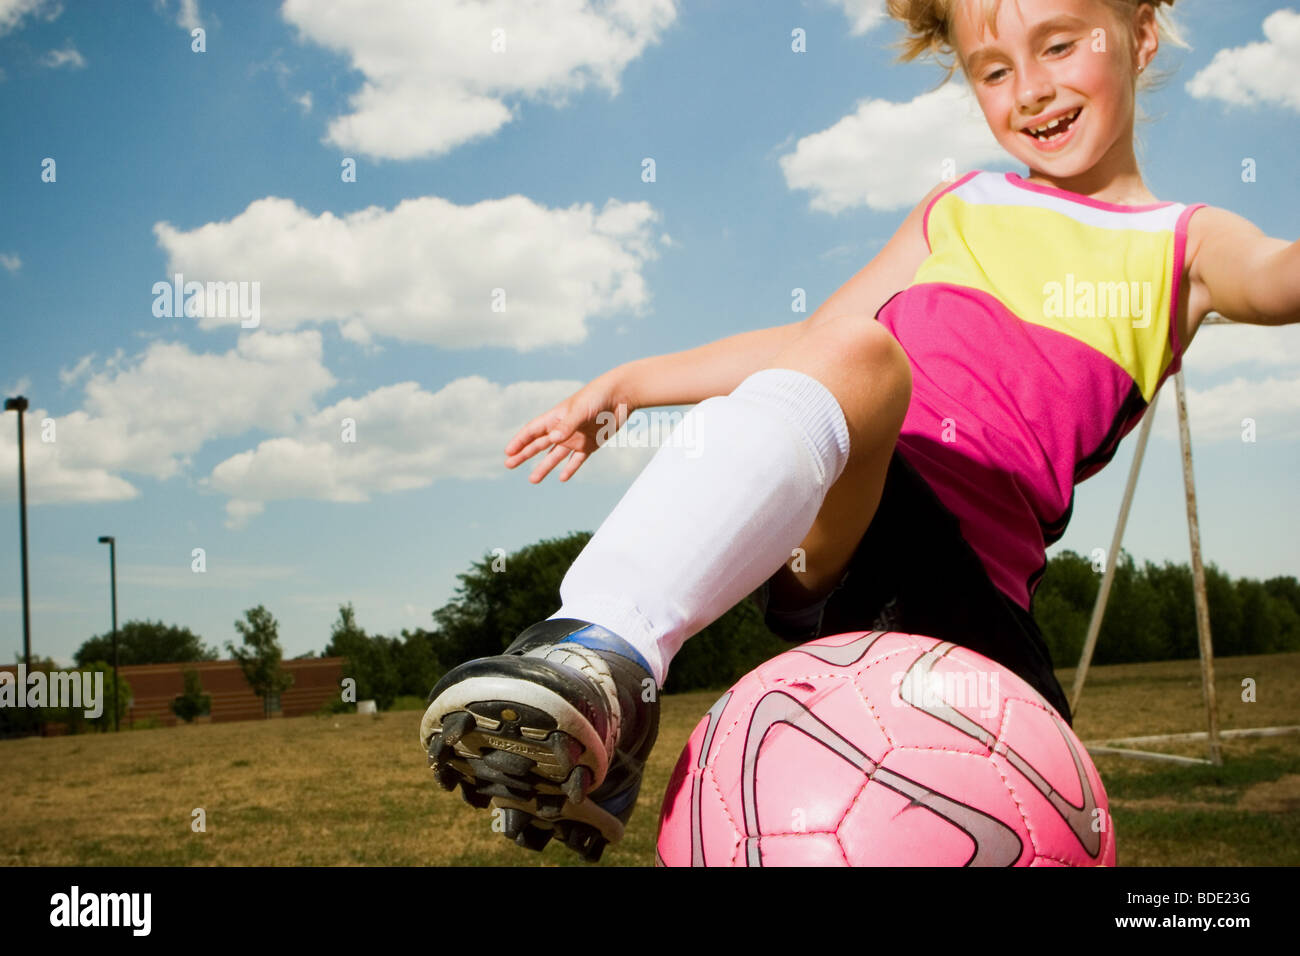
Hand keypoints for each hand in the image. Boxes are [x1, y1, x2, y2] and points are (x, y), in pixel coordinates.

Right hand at [505, 370, 634, 482]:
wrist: (620, 396)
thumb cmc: (597, 397)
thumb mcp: (581, 410)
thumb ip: (567, 425)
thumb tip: (552, 439)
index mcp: (556, 418)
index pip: (532, 431)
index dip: (519, 441)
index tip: (508, 452)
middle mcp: (563, 429)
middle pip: (538, 444)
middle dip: (523, 455)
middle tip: (508, 465)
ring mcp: (576, 438)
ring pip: (555, 455)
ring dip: (544, 467)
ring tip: (532, 480)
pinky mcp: (590, 444)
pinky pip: (577, 460)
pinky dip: (570, 469)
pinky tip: (562, 478)